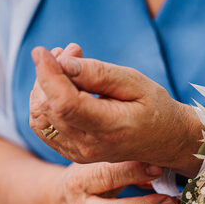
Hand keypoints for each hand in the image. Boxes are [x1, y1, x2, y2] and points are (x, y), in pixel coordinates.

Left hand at [28, 45, 201, 174]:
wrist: (164, 141)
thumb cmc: (155, 107)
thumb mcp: (136, 83)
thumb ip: (100, 74)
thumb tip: (63, 63)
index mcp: (111, 129)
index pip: (66, 104)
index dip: (48, 75)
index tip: (41, 51)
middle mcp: (90, 146)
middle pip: (49, 107)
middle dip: (49, 73)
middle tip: (73, 50)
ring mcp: (78, 153)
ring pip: (39, 117)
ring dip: (43, 86)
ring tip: (67, 63)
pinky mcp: (70, 151)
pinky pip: (42, 125)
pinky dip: (43, 100)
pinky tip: (61, 83)